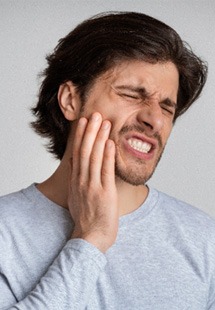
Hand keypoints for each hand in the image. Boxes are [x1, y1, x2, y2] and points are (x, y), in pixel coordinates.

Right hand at [68, 112, 117, 252]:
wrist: (90, 237)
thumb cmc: (85, 218)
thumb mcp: (76, 196)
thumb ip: (77, 178)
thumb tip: (76, 161)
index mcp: (76, 181)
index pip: (77, 153)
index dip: (80, 136)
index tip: (84, 122)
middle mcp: (82, 181)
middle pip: (85, 151)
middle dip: (90, 131)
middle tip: (95, 114)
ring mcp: (93, 186)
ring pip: (95, 158)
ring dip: (100, 139)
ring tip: (104, 122)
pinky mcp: (105, 193)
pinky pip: (106, 172)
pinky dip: (108, 156)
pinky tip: (111, 143)